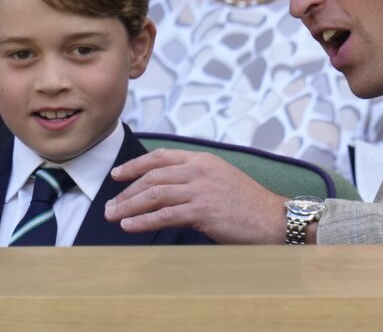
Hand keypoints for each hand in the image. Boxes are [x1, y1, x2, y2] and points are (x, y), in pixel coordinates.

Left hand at [104, 149, 288, 243]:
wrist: (272, 218)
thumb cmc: (248, 203)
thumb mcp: (221, 179)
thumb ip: (196, 178)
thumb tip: (169, 188)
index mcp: (203, 159)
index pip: (161, 157)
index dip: (135, 165)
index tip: (118, 175)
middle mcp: (199, 170)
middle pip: (152, 177)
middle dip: (126, 191)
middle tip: (110, 204)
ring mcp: (200, 190)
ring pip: (154, 195)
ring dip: (128, 206)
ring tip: (113, 216)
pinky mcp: (202, 211)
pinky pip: (164, 215)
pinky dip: (143, 220)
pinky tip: (130, 226)